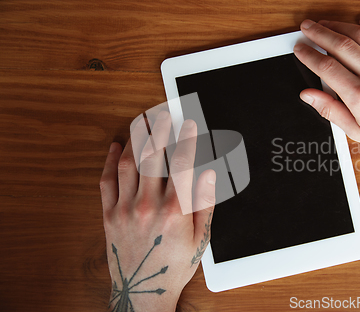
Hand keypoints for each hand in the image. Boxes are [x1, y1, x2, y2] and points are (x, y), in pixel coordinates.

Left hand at [99, 113, 215, 311]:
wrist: (142, 292)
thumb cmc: (173, 266)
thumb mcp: (201, 238)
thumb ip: (205, 203)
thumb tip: (208, 174)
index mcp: (175, 210)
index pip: (183, 163)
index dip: (187, 139)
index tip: (189, 124)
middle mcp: (148, 204)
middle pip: (154, 156)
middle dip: (160, 129)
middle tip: (163, 113)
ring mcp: (125, 208)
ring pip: (129, 163)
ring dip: (136, 138)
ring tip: (141, 121)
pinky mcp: (108, 215)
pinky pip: (107, 181)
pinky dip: (110, 161)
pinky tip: (117, 147)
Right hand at [293, 18, 359, 168]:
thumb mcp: (356, 132)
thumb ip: (329, 110)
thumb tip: (307, 95)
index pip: (326, 67)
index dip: (309, 54)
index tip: (300, 48)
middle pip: (341, 46)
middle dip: (319, 33)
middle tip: (307, 27)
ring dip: (341, 26)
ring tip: (326, 23)